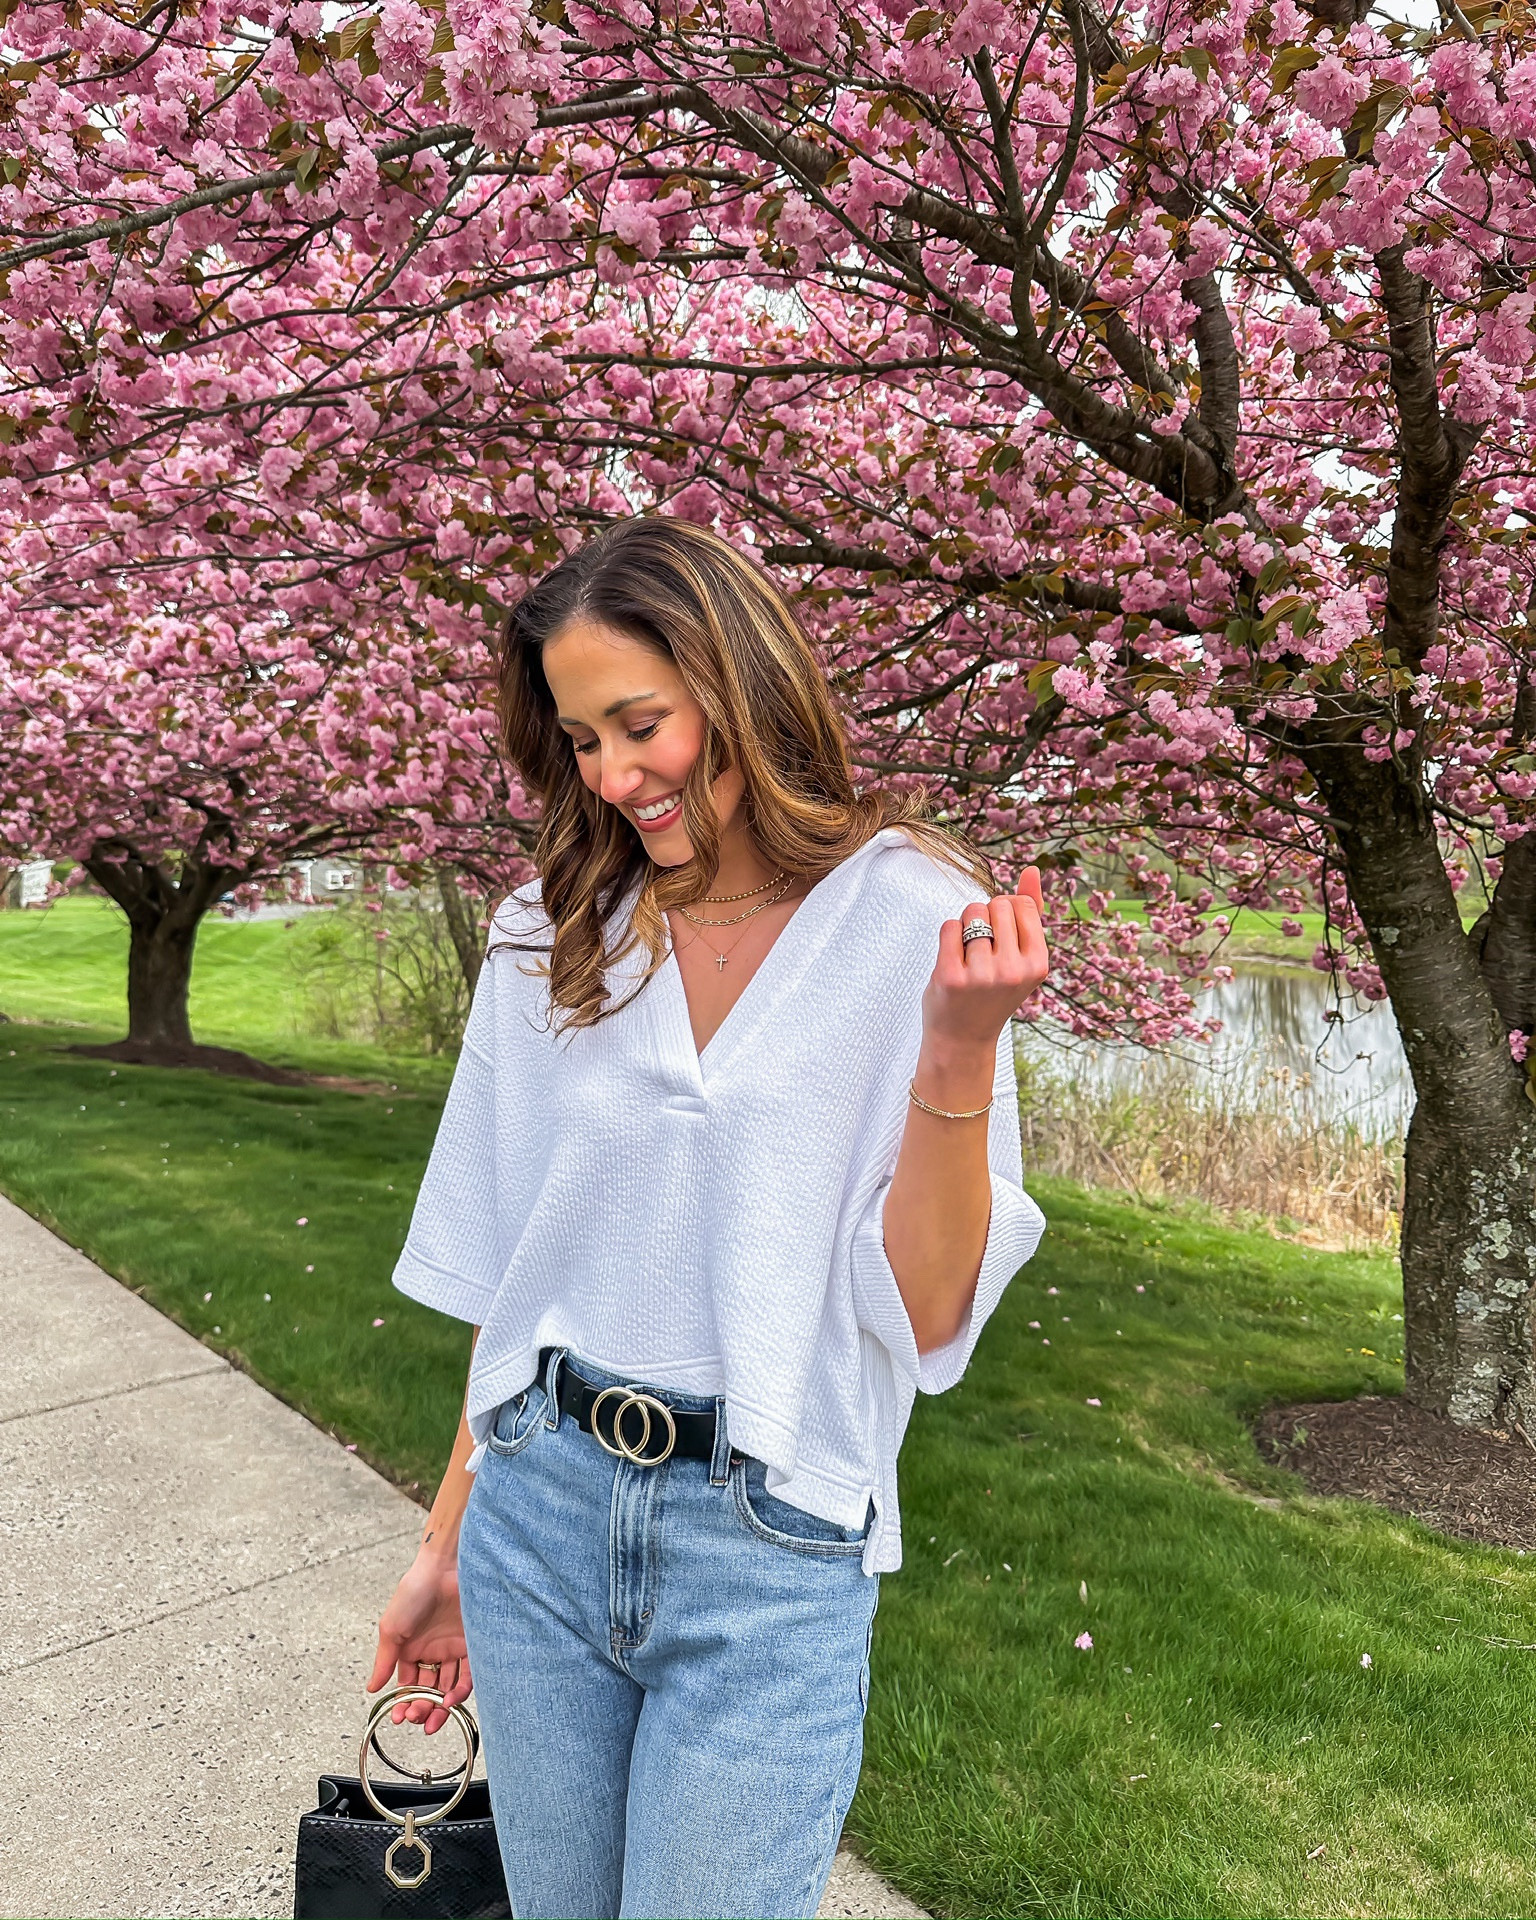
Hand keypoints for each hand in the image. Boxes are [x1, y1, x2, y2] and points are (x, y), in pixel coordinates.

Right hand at [366, 1546, 472, 1736]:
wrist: (444, 1569)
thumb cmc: (414, 1591)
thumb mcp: (391, 1629)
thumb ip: (384, 1661)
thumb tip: (371, 1688)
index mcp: (411, 1649)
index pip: (408, 1685)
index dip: (403, 1703)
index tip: (398, 1717)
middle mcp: (433, 1651)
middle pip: (428, 1690)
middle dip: (421, 1709)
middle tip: (416, 1718)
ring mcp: (453, 1649)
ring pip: (447, 1688)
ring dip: (439, 1707)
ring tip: (432, 1718)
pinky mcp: (471, 1644)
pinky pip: (468, 1676)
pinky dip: (458, 1692)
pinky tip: (448, 1701)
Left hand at [922, 867, 1049, 1058]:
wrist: (964, 1039)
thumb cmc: (993, 993)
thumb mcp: (1021, 958)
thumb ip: (1030, 913)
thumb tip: (1032, 870)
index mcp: (1038, 964)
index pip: (1021, 904)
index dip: (1005, 913)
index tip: (1001, 938)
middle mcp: (1014, 970)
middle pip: (995, 904)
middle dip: (985, 917)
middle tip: (982, 949)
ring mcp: (982, 975)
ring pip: (971, 912)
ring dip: (965, 927)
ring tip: (968, 956)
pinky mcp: (951, 977)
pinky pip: (949, 927)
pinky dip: (948, 937)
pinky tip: (953, 960)